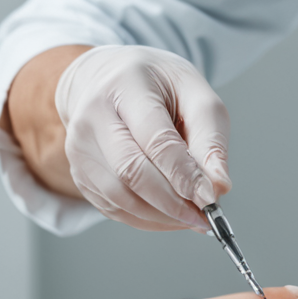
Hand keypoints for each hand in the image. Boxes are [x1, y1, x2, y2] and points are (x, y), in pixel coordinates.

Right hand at [53, 45, 230, 230]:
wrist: (109, 78)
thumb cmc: (157, 85)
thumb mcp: (195, 94)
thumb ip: (211, 139)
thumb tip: (218, 187)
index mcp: (126, 86)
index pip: (155, 139)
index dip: (184, 174)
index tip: (211, 198)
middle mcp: (93, 115)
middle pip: (131, 171)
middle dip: (172, 202)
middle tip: (204, 216)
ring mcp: (80, 146)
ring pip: (119, 196)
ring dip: (160, 215)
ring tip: (191, 217)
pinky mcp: (79, 171)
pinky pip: (112, 207)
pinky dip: (145, 219)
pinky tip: (169, 215)